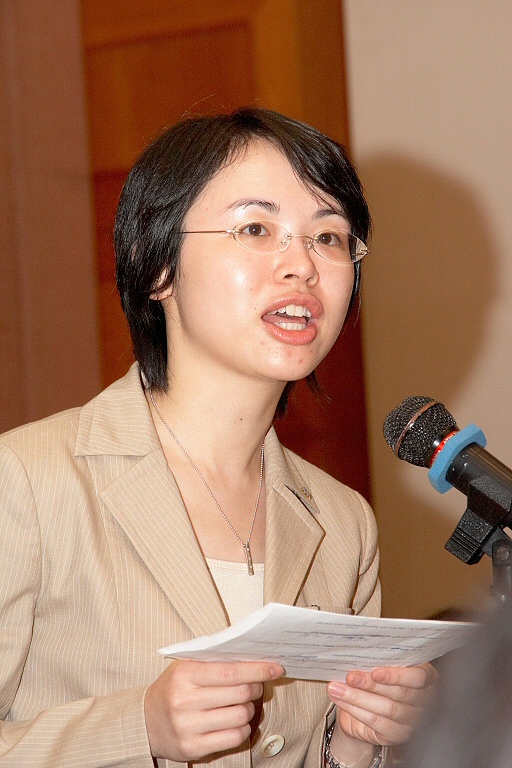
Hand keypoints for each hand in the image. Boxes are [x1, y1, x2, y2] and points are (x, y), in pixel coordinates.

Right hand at [144, 659, 282, 760]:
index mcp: (184, 675)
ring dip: (250, 709)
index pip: (231, 672)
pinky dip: (243, 728)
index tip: (275, 667)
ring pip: (240, 716)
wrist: (147, 721)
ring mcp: (188, 726)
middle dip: (256, 687)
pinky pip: (233, 737)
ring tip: (244, 703)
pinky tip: (237, 721)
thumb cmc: (174, 688)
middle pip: (239, 693)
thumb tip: (253, 658)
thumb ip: (215, 662)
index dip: (258, 670)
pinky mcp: (193, 748)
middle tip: (258, 685)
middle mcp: (185, 701)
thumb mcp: (186, 667)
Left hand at [327, 663, 437, 747]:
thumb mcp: (381, 662)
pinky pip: (375, 721)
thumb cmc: (378, 676)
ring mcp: (412, 721)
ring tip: (336, 687)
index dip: (398, 675)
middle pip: (400, 693)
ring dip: (357, 696)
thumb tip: (359, 648)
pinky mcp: (396, 734)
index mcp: (427, 677)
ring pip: (386, 708)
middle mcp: (424, 701)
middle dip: (371, 684)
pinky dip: (354, 708)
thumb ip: (378, 657)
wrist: (369, 705)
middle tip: (350, 676)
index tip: (376, 672)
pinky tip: (339, 698)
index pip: (419, 677)